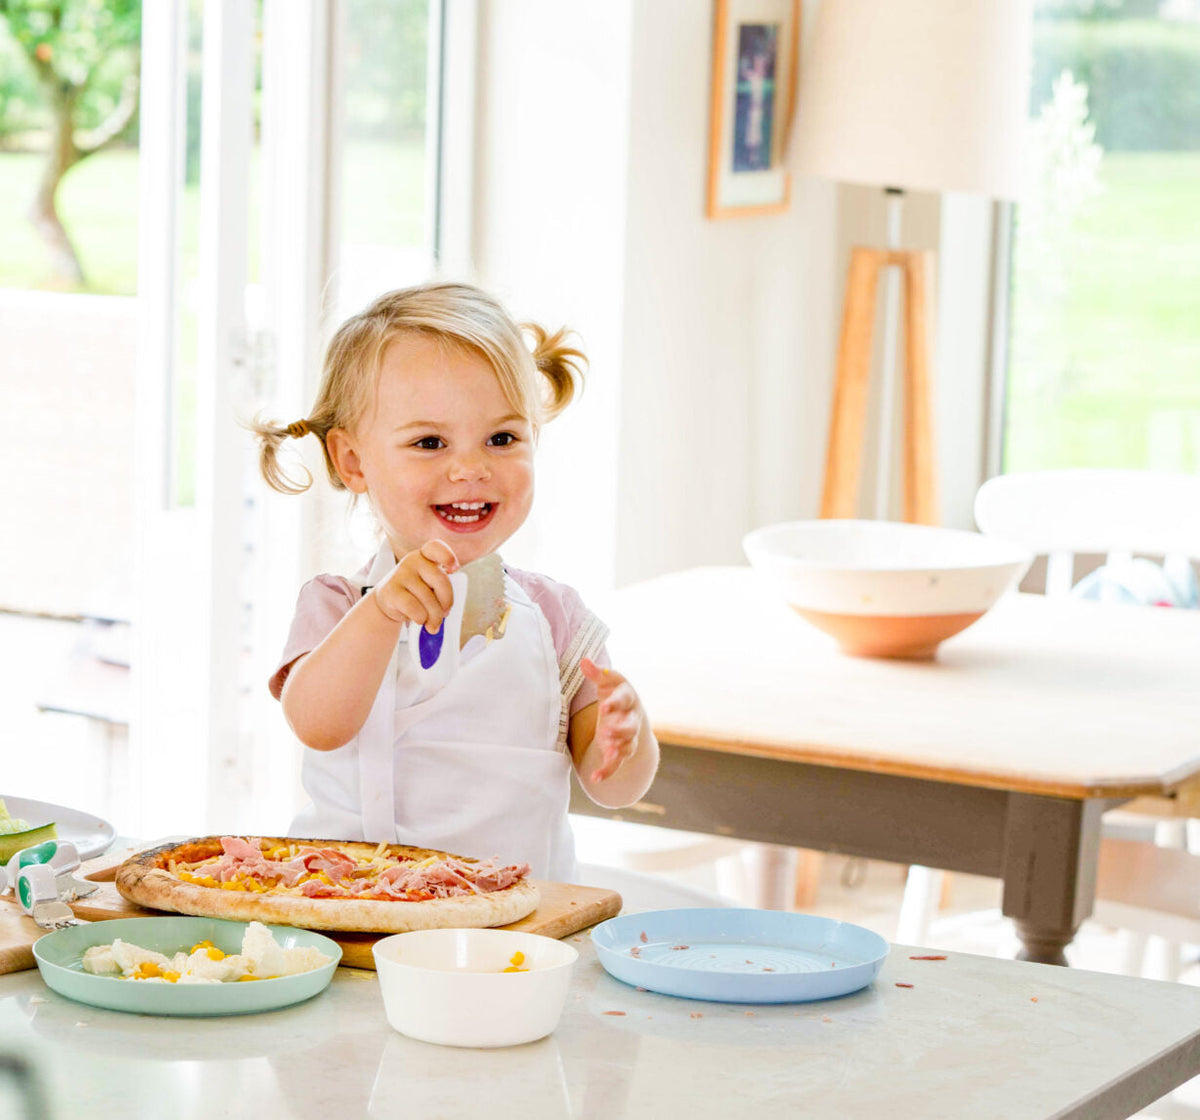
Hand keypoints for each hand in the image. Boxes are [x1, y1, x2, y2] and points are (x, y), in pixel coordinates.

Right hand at [373, 540, 458, 631]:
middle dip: (446, 603)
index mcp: (427, 555)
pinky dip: (421, 618)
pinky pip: (415, 609)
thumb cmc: (416, 592)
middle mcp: (413, 560)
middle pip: (441, 581)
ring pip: (428, 599)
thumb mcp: (430, 585)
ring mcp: (400, 574)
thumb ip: (441, 590)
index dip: (448, 557)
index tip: (454, 569)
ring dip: (433, 616)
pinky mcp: (391, 590)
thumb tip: (444, 611)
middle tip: (444, 614)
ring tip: (430, 620)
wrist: (389, 600)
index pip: (436, 547)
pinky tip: (418, 619)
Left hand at [581, 658, 642, 781]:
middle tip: (607, 731)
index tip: (604, 706)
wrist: (629, 715)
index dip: (616, 703)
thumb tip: (584, 660)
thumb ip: (596, 674)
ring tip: (608, 750)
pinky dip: (607, 771)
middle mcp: (631, 718)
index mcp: (627, 698)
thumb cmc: (615, 695)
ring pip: (628, 744)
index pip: (625, 699)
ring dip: (619, 747)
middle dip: (621, 729)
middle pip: (631, 725)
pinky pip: (617, 763)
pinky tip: (595, 778)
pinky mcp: (620, 751)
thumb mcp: (606, 683)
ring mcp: (627, 737)